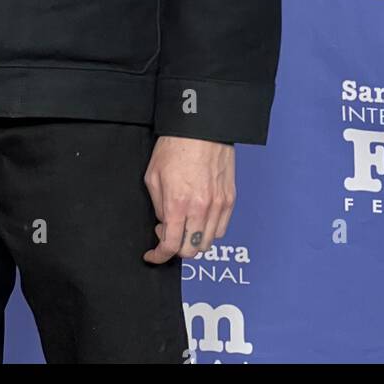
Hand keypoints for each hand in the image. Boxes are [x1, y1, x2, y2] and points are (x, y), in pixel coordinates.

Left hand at [142, 136, 234, 263]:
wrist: (201, 127)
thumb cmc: (175, 146)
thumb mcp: (153, 176)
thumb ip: (159, 206)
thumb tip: (164, 223)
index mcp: (177, 203)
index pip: (170, 245)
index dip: (159, 256)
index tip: (153, 255)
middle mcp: (200, 208)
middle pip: (190, 250)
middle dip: (176, 248)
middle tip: (167, 232)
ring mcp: (218, 205)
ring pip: (207, 243)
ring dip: (193, 241)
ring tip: (184, 224)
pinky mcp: (229, 199)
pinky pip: (221, 230)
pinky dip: (209, 232)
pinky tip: (199, 219)